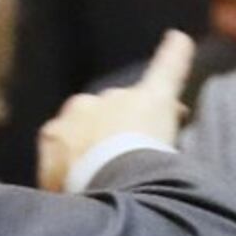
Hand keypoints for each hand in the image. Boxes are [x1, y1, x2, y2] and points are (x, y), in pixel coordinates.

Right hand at [37, 30, 194, 191]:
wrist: (104, 183)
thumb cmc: (78, 195)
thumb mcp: (59, 196)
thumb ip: (63, 185)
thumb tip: (67, 190)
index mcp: (56, 135)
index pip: (72, 143)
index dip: (88, 161)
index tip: (97, 176)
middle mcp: (81, 109)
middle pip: (101, 120)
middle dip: (113, 138)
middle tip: (127, 166)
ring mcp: (117, 101)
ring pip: (130, 105)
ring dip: (141, 122)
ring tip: (153, 145)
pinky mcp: (153, 98)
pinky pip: (165, 70)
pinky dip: (174, 55)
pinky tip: (180, 39)